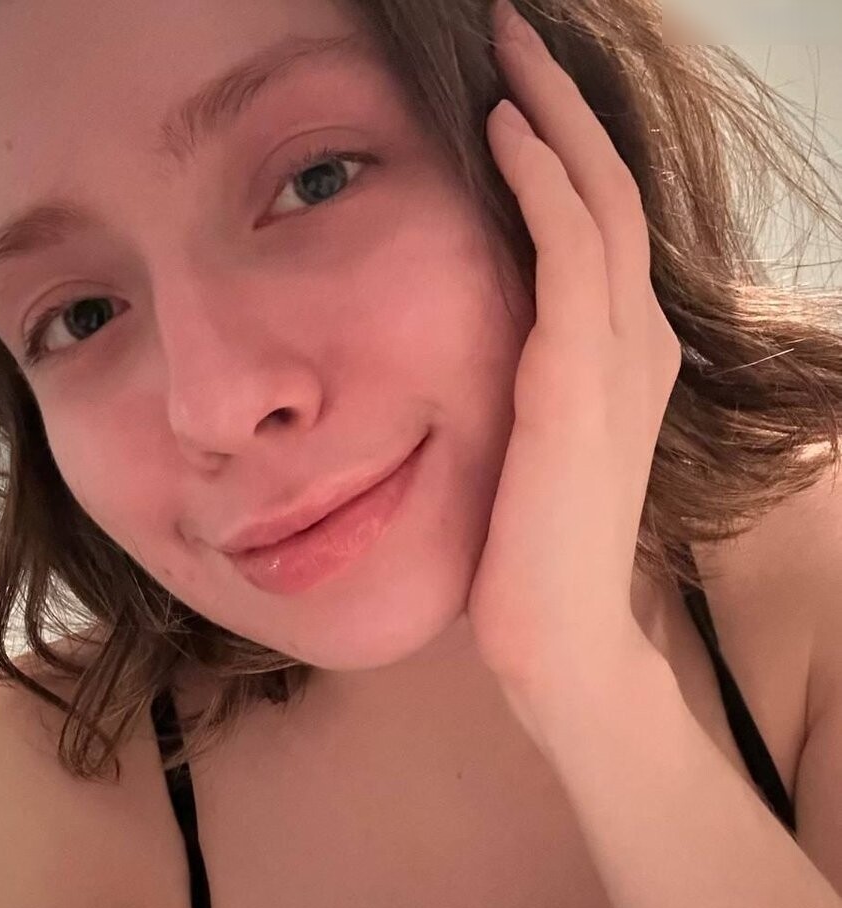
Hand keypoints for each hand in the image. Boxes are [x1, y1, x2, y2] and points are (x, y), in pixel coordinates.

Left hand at [467, 0, 681, 696]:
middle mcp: (635, 343)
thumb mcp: (535, 446)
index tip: (513, 88)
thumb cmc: (533, 554)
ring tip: (508, 47)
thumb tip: (479, 341)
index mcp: (622, 358)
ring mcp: (617, 360)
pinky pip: (568, 251)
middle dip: (563, 100)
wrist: (559, 639)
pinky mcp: (578, 382)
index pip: (602, 222)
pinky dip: (540, 181)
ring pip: (598, 198)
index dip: (565, 144)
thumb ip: (528, 381)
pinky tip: (502, 128)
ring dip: (552, 113)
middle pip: (610, 187)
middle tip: (516, 31)